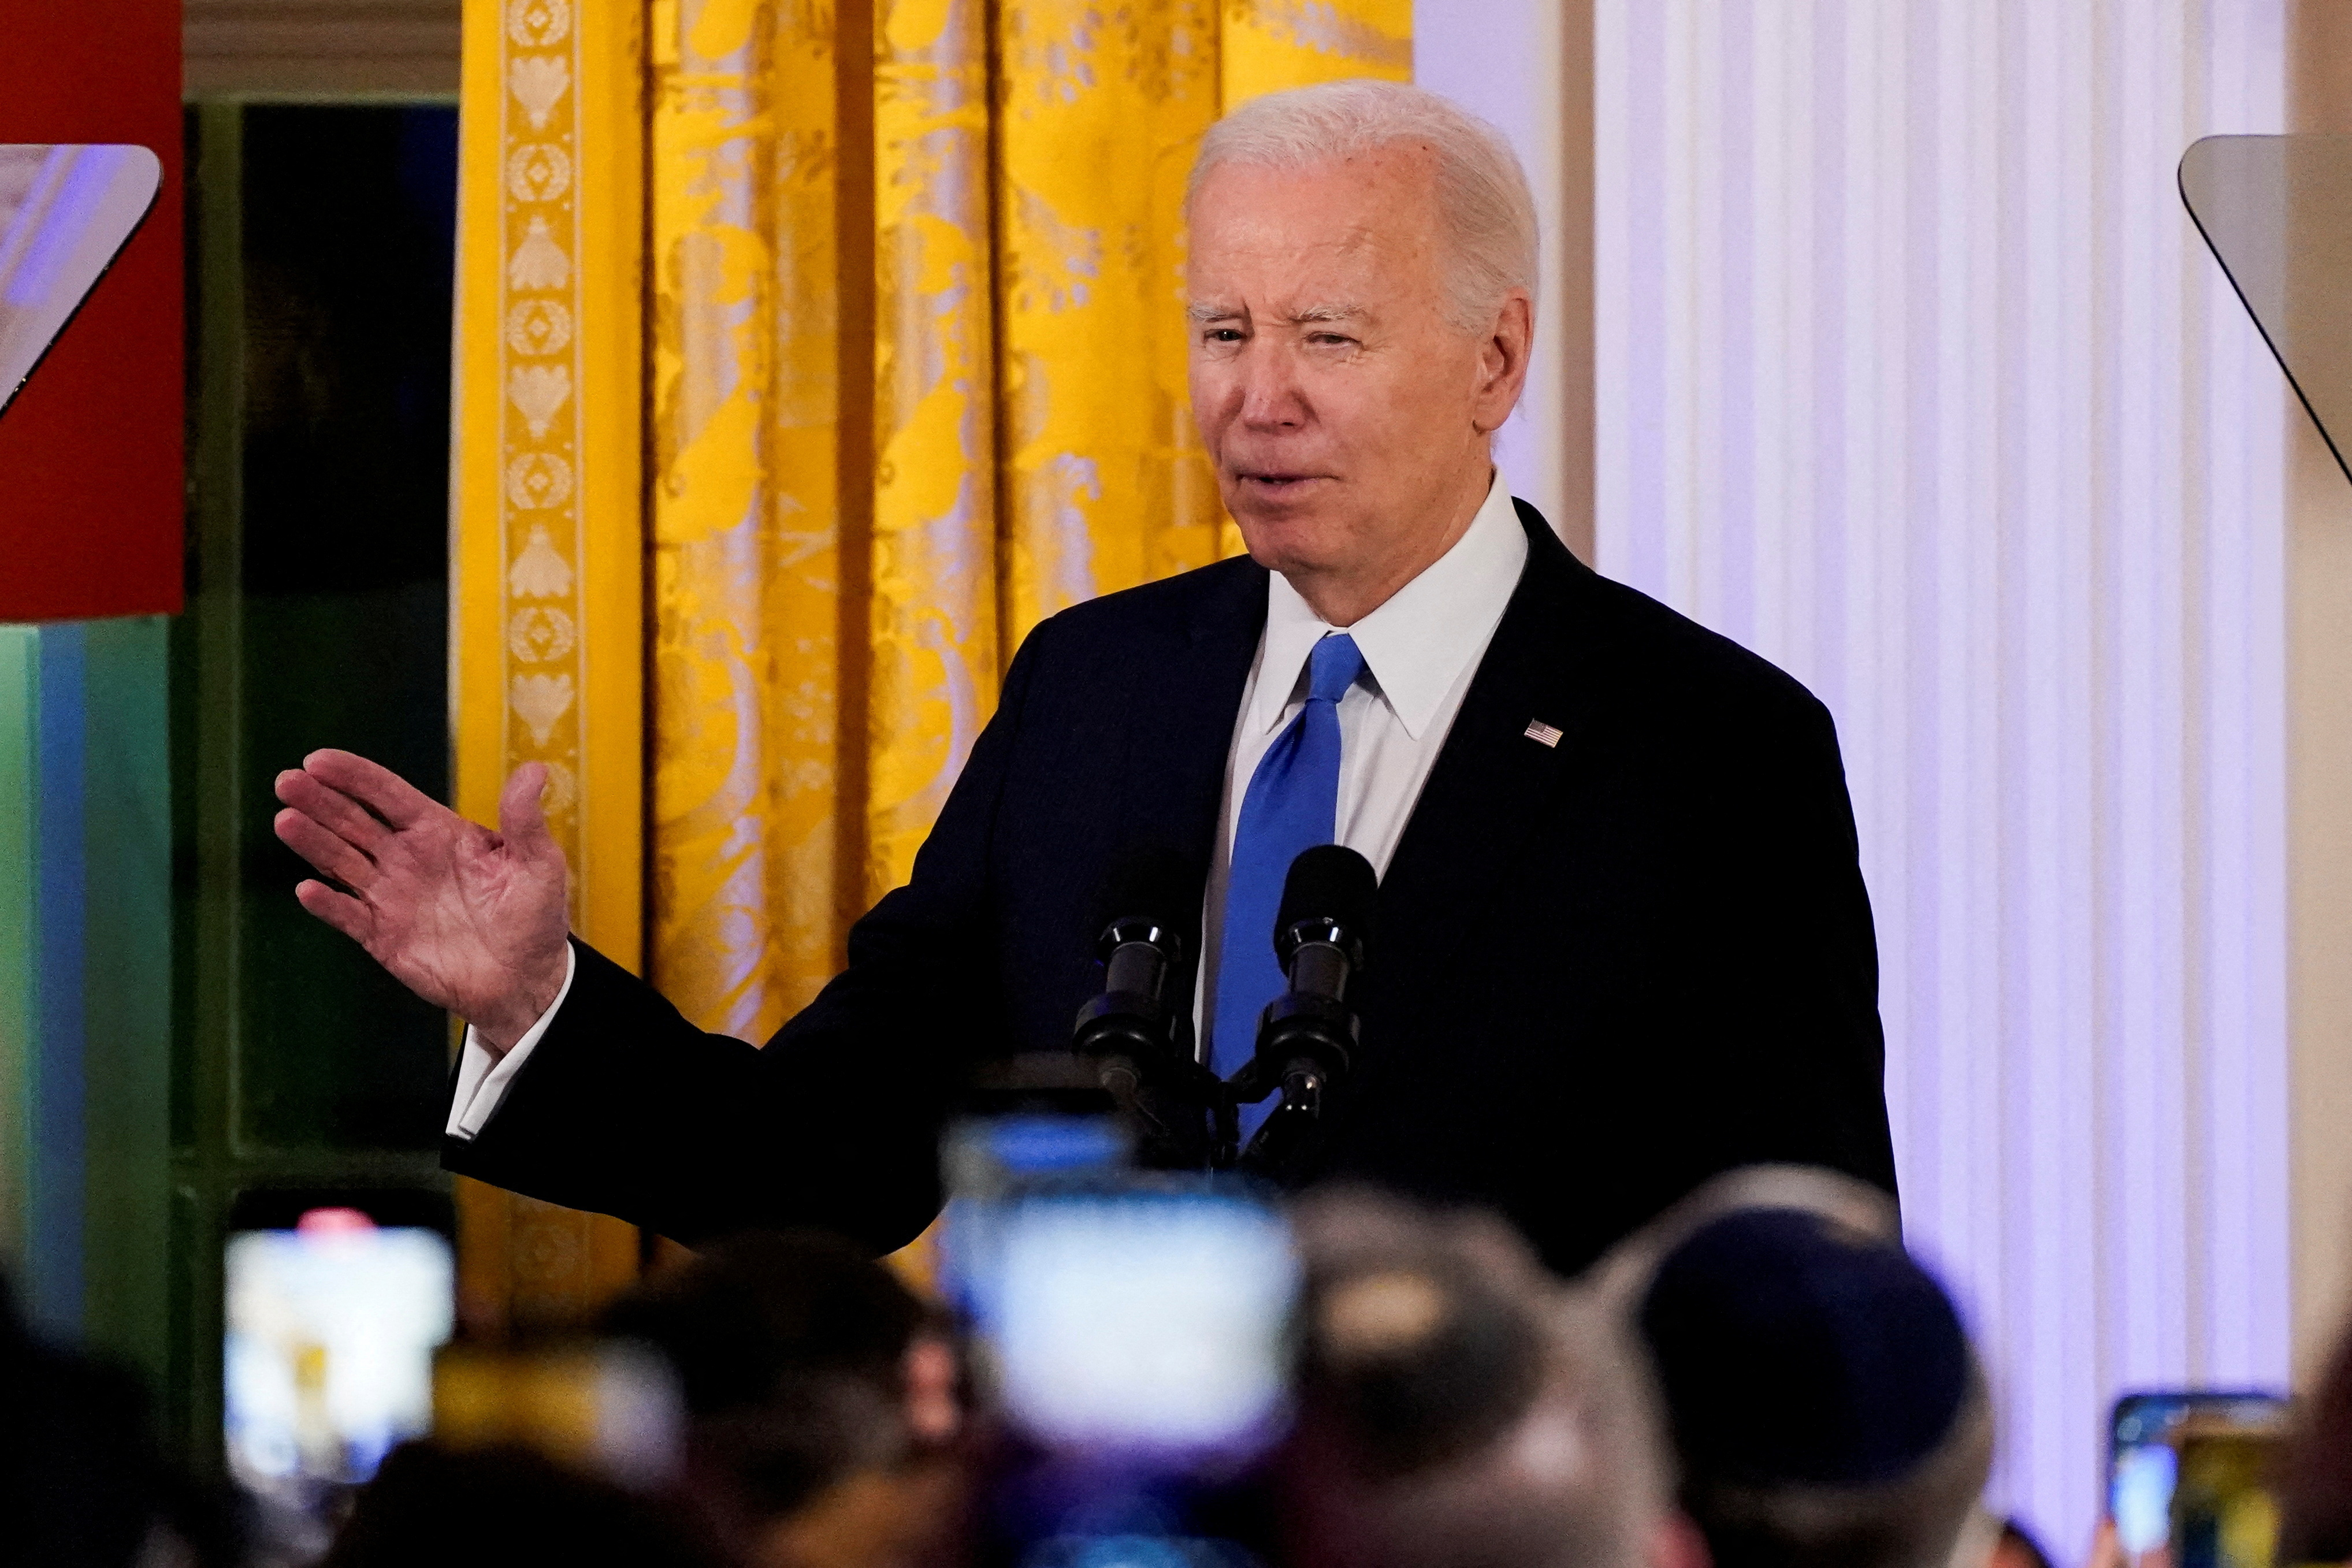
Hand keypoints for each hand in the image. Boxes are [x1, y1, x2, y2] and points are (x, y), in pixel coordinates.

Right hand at [273, 750, 570, 1052]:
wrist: (526, 980)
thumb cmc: (534, 917)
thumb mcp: (539, 864)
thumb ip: (526, 820)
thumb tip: (538, 769)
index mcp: (438, 832)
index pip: (388, 795)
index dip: (354, 776)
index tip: (318, 760)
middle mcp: (406, 859)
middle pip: (353, 822)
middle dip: (319, 800)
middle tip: (286, 781)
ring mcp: (390, 897)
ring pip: (341, 862)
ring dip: (312, 842)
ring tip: (286, 820)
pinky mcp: (382, 936)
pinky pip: (348, 915)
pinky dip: (328, 904)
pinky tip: (308, 888)